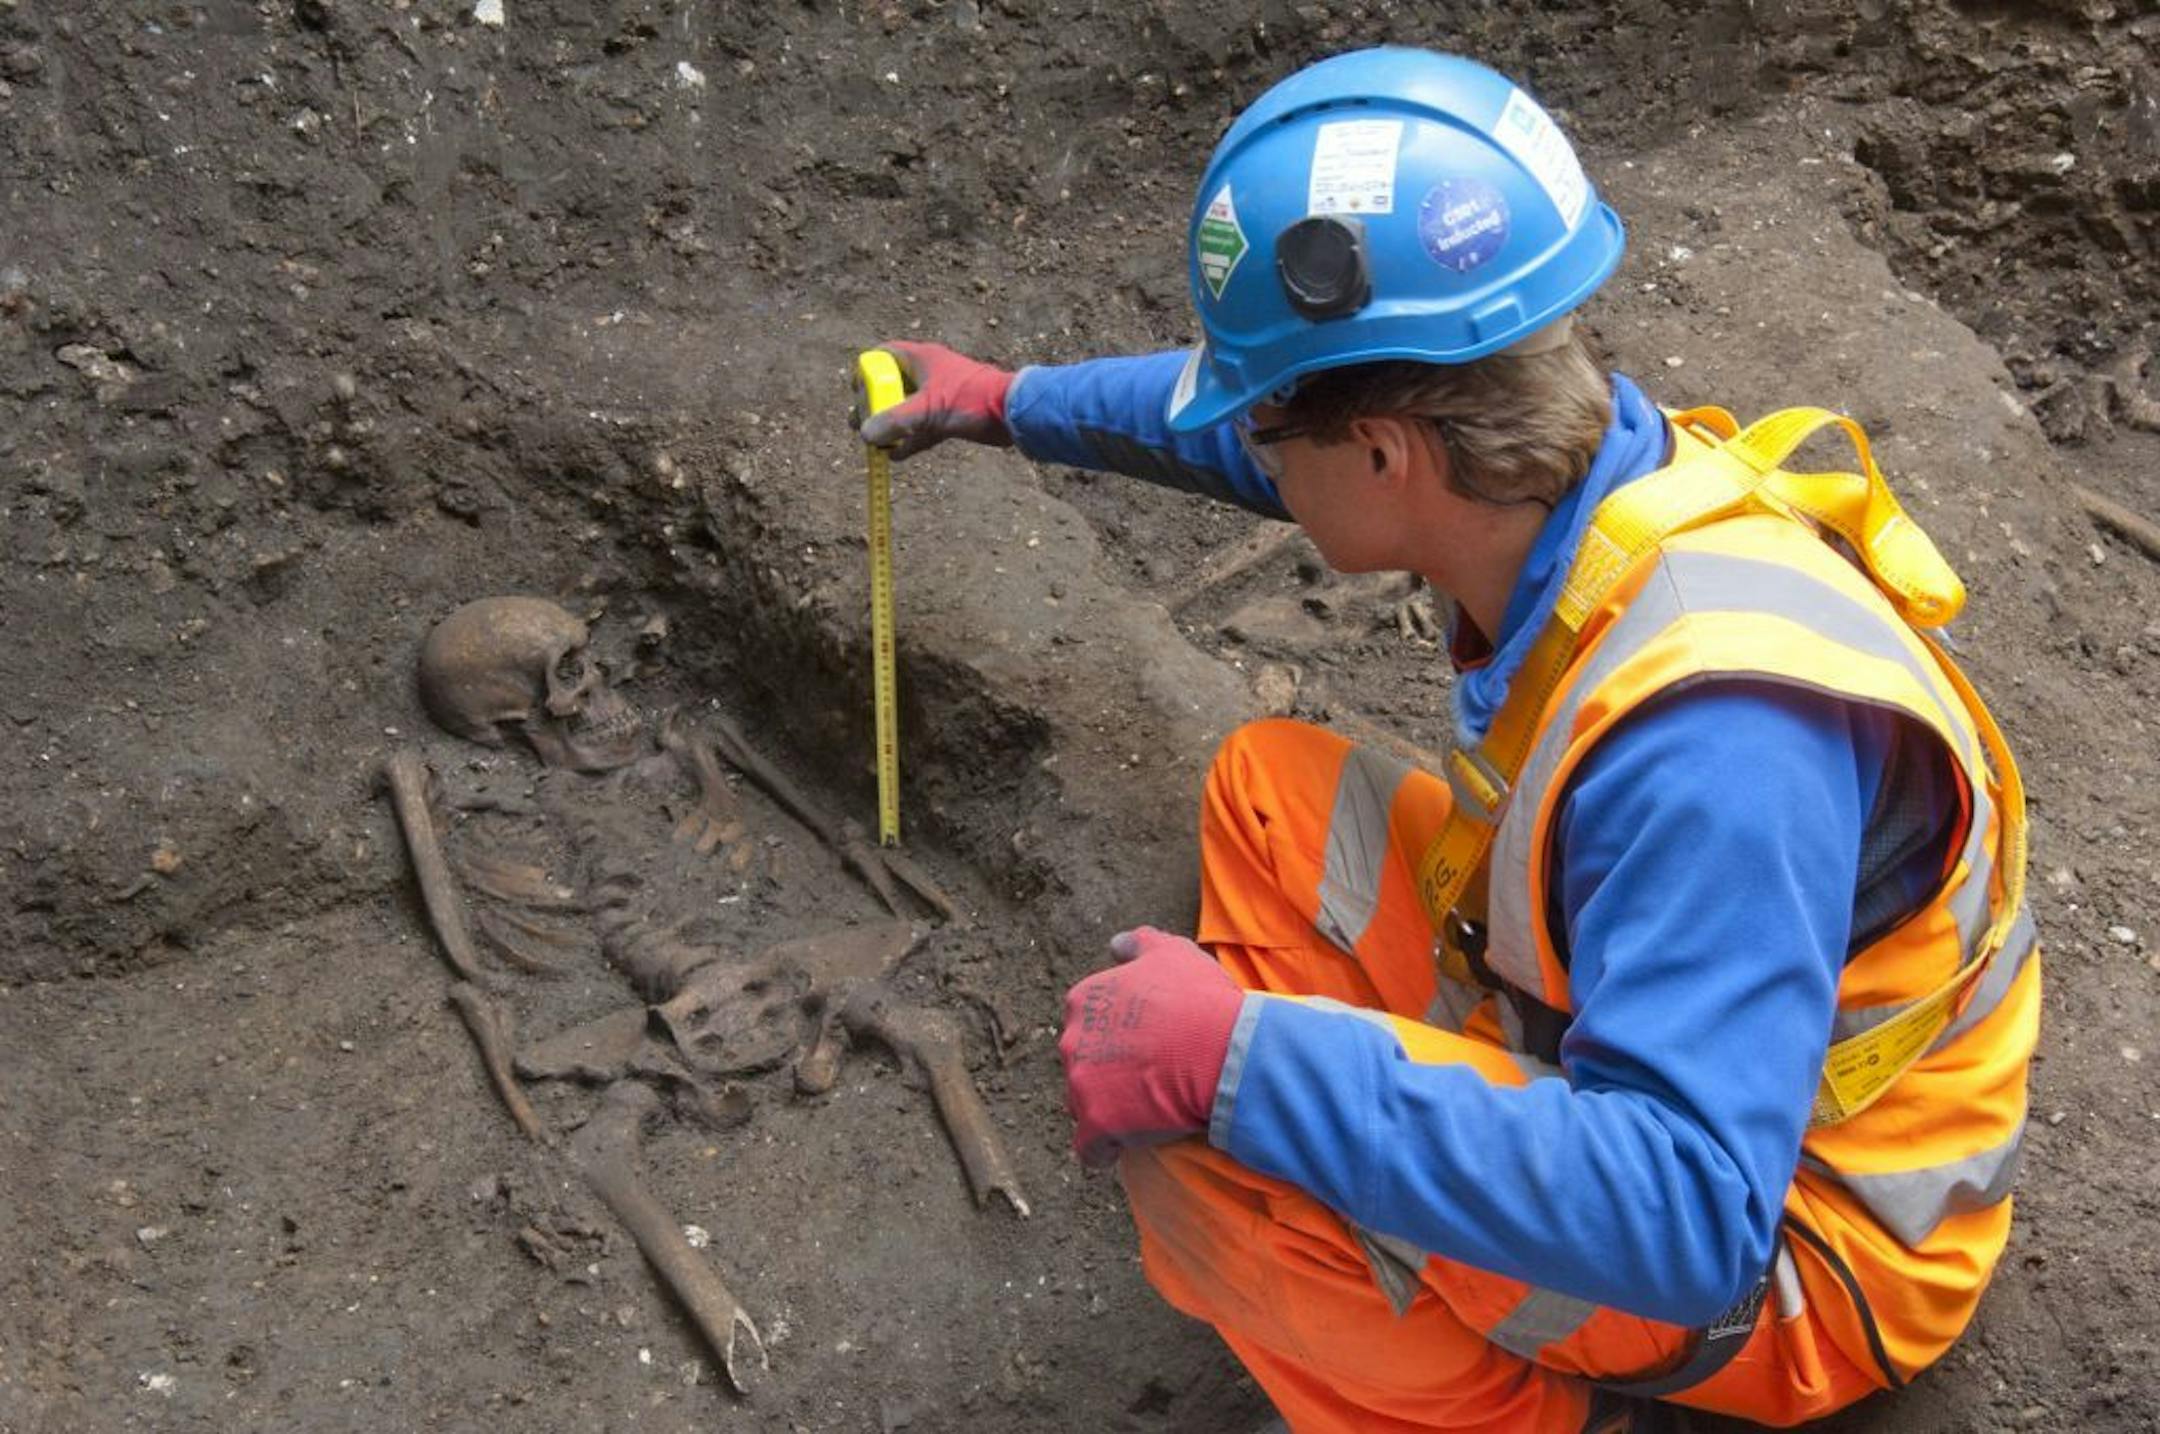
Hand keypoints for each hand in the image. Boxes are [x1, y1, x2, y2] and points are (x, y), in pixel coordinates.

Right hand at [858, 340, 1014, 458]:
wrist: (1012, 414)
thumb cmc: (971, 400)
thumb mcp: (927, 410)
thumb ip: (895, 421)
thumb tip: (865, 434)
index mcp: (921, 359)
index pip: (884, 355)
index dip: (867, 371)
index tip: (857, 391)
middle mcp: (928, 374)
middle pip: (891, 386)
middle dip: (875, 407)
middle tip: (859, 425)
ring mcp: (939, 396)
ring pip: (907, 410)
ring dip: (891, 426)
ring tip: (874, 444)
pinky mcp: (950, 417)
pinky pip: (922, 428)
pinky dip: (909, 440)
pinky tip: (895, 456)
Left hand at [1059, 927, 1243, 1167]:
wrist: (1223, 1050)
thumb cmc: (1200, 999)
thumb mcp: (1172, 952)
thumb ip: (1138, 943)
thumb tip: (1116, 944)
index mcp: (1083, 999)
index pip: (1087, 1024)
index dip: (1116, 1039)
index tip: (1145, 1047)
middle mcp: (1071, 1040)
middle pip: (1081, 1065)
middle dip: (1106, 1074)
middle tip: (1148, 1079)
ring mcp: (1080, 1085)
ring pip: (1083, 1106)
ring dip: (1106, 1110)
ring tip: (1145, 1112)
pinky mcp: (1095, 1125)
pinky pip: (1090, 1150)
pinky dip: (1103, 1152)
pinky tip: (1124, 1149)